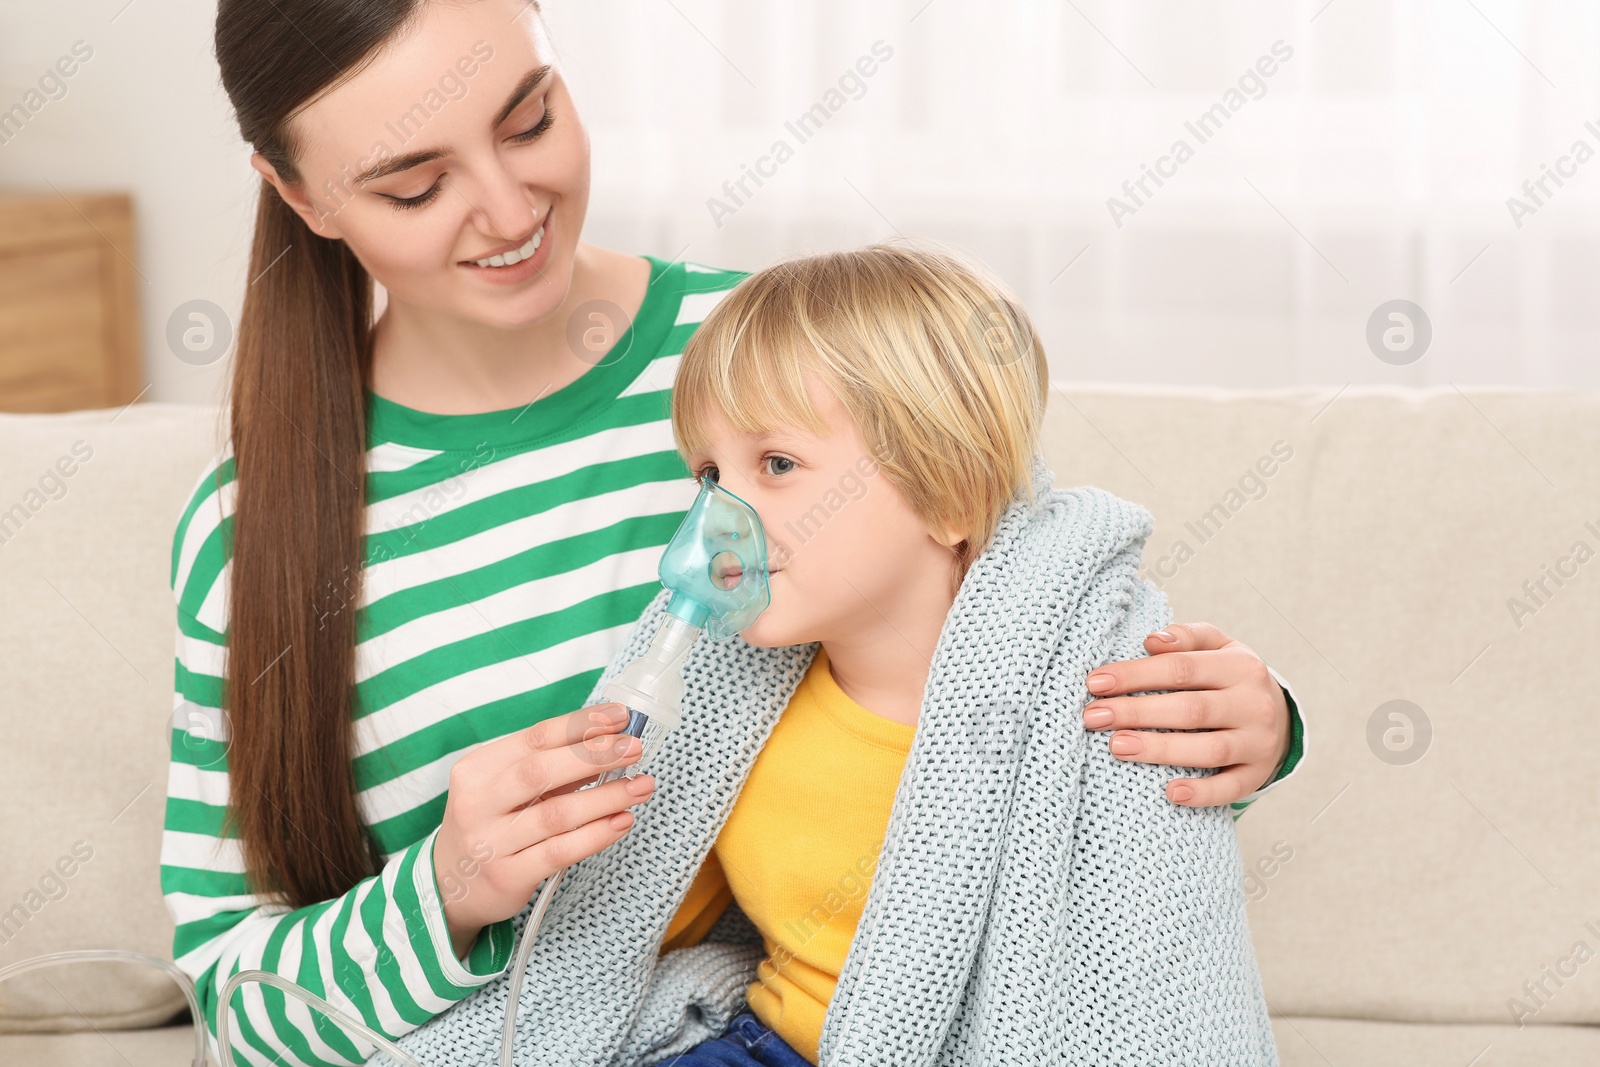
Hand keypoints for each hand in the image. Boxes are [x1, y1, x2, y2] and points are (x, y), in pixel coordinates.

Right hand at [433, 703, 655, 957]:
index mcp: (478, 768)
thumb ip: (548, 766)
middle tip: (635, 748)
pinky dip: (596, 835)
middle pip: (541, 771)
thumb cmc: (490, 824)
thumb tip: (608, 742)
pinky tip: (622, 821)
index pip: (535, 737)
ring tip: (641, 786)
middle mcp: (478, 803)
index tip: (620, 716)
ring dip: (606, 797)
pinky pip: (559, 852)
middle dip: (594, 756)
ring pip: (556, 813)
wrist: (449, 885)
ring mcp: (490, 842)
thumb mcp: (504, 787)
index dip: (581, 725)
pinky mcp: (506, 877)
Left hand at [1081, 622, 1290, 806]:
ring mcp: (1259, 743)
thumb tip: (1151, 641)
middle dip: (1137, 712)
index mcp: (1241, 667)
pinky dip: (1203, 793)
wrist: (1280, 716)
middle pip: (1191, 709)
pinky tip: (1171, 792)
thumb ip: (1187, 638)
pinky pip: (1232, 788)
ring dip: (1161, 750)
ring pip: (1209, 749)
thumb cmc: (1230, 677)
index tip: (1095, 683)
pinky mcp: (1257, 775)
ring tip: (1117, 747)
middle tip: (1093, 717)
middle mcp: (1254, 704)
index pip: (1181, 668)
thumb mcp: (1218, 647)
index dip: (1136, 674)